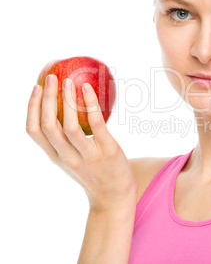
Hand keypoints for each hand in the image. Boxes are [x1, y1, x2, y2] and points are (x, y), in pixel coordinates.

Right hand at [26, 74, 137, 212]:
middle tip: (50, 77)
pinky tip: (88, 89)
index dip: (30, 108)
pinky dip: (90, 105)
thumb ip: (67, 142)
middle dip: (44, 99)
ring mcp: (87, 155)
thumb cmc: (95, 174)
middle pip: (48, 126)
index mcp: (56, 158)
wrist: (116, 198)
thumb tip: (67, 110)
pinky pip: (96, 124)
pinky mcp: (107, 150)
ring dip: (66, 101)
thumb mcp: (74, 160)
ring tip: (68, 81)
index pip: (34, 132)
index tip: (34, 88)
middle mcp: (67, 157)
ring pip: (68, 126)